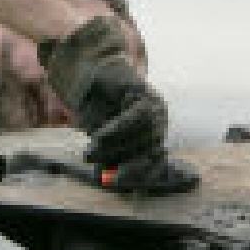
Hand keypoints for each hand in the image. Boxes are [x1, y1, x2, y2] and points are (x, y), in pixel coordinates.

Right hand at [40, 16, 169, 169]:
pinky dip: (115, 130)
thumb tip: (109, 177)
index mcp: (153, 131)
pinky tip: (98, 137)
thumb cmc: (95, 102)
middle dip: (125, 165)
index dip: (140, 175)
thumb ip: (109, 152)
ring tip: (91, 153)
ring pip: (141, 137)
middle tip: (105, 173)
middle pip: (149, 152)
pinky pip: (133, 118)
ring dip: (113, 149)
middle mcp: (158, 119)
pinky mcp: (143, 92)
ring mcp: (153, 105)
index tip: (120, 184)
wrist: (90, 66)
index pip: (154, 161)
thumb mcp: (101, 132)